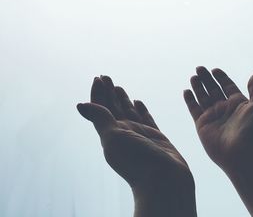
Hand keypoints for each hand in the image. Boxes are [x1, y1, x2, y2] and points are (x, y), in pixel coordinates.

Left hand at [77, 76, 195, 216]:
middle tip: (105, 77)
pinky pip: (146, 119)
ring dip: (122, 99)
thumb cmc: (138, 161)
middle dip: (108, 92)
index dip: (98, 94)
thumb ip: (101, 119)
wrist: (165, 180)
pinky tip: (138, 102)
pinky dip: (141, 109)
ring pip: (129, 112)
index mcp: (111, 133)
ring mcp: (140, 134)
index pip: (101, 108)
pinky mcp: (155, 136)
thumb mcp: (114, 137)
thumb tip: (81, 105)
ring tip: (118, 87)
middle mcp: (124, 133)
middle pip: (113, 108)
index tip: (98, 78)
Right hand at [184, 66, 252, 172]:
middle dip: (206, 79)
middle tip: (199, 68)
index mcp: (239, 103)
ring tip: (193, 76)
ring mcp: (213, 117)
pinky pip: (194, 109)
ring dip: (198, 87)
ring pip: (203, 97)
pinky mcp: (202, 125)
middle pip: (213, 89)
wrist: (245, 154)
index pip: (228, 86)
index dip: (221, 78)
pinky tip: (186, 91)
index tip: (215, 70)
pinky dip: (190, 100)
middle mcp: (225, 109)